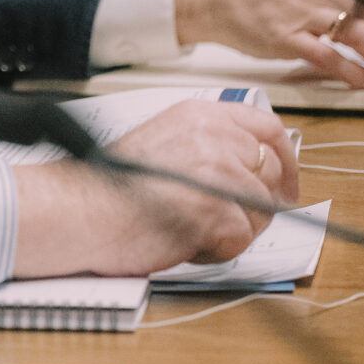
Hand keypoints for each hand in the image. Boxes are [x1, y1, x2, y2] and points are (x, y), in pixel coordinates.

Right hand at [10, 101, 295, 276]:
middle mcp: (213, 135)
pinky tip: (184, 240)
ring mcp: (218, 171)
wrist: (77, 211)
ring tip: (189, 228)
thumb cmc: (110, 187)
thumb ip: (209, 145)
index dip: (286, 161)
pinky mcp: (216, 209)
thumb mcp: (164, 142)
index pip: (269, 128)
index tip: (285, 185)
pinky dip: (217, 250)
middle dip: (256, 204)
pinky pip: (242, 239)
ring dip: (233, 230)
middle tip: (226, 221)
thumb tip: (256, 169)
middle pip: (271, 174)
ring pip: (262, 211)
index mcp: (200, 114)